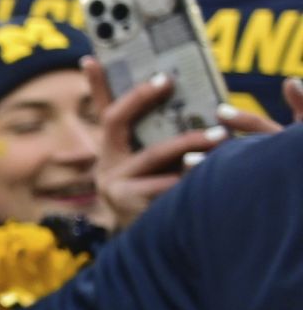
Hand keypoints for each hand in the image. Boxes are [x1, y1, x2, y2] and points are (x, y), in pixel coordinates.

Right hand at [87, 62, 219, 229]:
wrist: (148, 252)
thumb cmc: (160, 202)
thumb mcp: (156, 171)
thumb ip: (162, 144)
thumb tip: (196, 111)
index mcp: (113, 153)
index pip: (102, 112)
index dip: (93, 85)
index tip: (90, 57)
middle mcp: (107, 166)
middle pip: (114, 121)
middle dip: (140, 97)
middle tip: (166, 80)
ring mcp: (114, 186)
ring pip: (153, 154)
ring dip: (188, 143)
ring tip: (220, 137)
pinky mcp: (131, 205)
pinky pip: (167, 184)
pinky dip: (193, 177)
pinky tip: (213, 175)